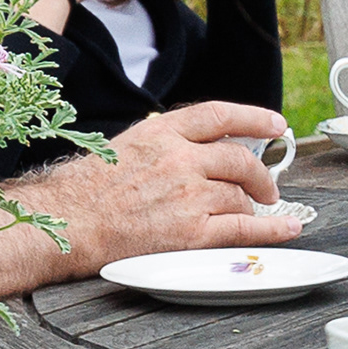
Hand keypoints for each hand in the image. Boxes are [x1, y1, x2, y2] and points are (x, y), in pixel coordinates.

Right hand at [29, 101, 294, 274]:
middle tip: (265, 185)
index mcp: (158, 134)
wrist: (61, 226)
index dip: (253, 118)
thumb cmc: (78, 193)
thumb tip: (194, 150)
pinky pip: (245, 228)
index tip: (273, 124)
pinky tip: (286, 226)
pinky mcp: (191, 232)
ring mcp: (188, 196)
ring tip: (248, 212)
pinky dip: (272, 229)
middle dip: (259, 173)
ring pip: (241, 196)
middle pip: (240, 159)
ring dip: (250, 205)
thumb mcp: (119, 149)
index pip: (219, 116)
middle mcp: (178, 160)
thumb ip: (160, 145)